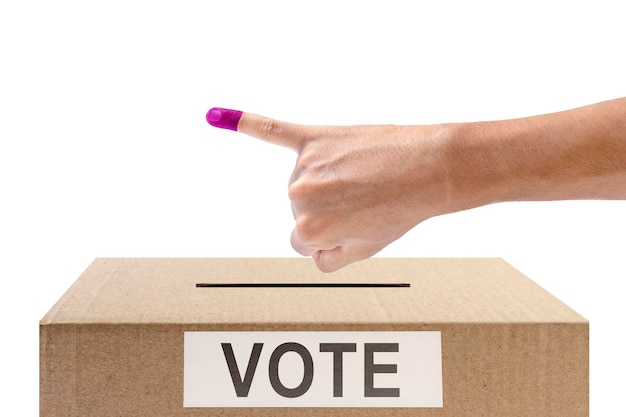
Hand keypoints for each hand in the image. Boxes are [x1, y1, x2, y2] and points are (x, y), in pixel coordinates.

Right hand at [207, 108, 452, 271]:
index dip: (332, 233)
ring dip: (329, 181)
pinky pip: (273, 131)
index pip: (303, 240)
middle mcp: (300, 198)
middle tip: (366, 197)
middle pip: (301, 211)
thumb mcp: (365, 250)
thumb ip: (328, 258)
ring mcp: (305, 165)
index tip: (356, 220)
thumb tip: (310, 249)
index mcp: (310, 231)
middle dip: (331, 208)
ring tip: (364, 176)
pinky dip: (247, 123)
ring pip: (302, 183)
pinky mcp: (314, 138)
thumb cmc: (400, 209)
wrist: (430, 168)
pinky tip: (218, 117)